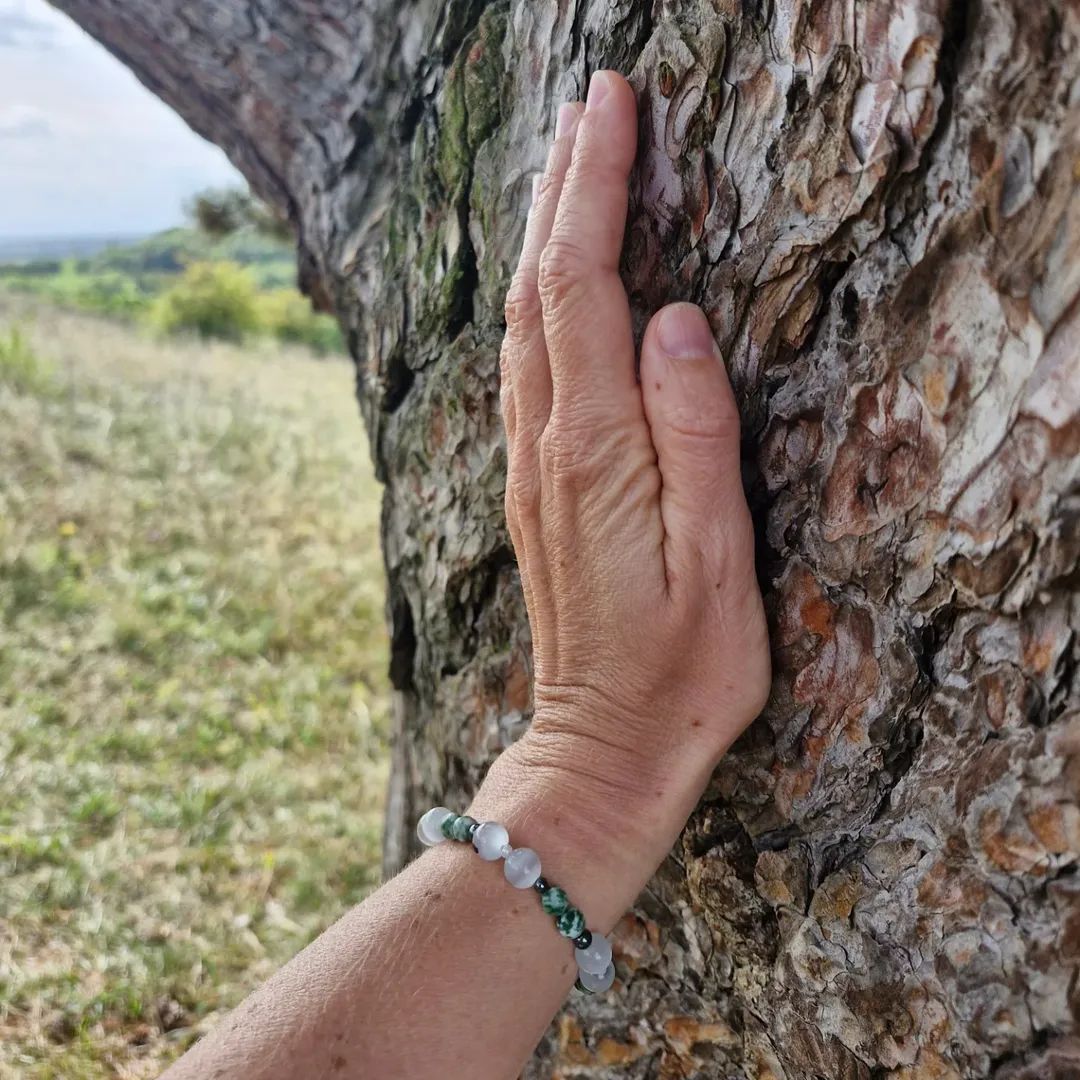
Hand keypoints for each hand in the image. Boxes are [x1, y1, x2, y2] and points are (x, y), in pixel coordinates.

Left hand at [491, 70, 769, 868]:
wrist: (602, 745)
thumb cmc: (677, 668)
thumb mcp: (716, 559)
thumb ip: (694, 435)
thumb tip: (674, 321)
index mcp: (595, 451)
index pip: (584, 285)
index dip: (594, 190)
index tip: (612, 110)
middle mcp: (547, 445)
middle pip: (541, 287)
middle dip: (563, 187)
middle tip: (593, 107)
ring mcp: (532, 467)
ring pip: (524, 324)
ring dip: (544, 235)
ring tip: (570, 167)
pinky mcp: (536, 489)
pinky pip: (524, 369)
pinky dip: (537, 301)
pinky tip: (550, 283)